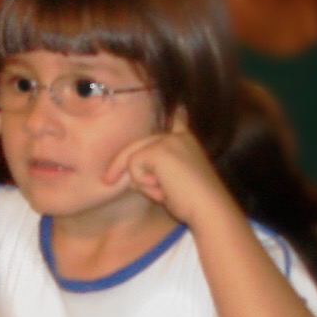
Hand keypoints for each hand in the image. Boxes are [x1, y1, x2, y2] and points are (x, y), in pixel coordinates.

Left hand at [106, 121, 231, 227]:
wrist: (209, 209)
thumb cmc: (191, 203)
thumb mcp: (172, 180)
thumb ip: (154, 170)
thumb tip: (126, 173)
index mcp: (186, 140)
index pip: (176, 117)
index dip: (174, 113)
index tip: (178, 107)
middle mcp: (178, 135)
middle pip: (138, 144)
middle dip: (119, 163)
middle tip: (107, 180)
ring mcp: (168, 140)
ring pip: (133, 156)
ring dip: (140, 181)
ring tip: (162, 192)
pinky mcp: (160, 150)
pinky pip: (133, 165)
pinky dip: (142, 183)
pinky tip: (163, 189)